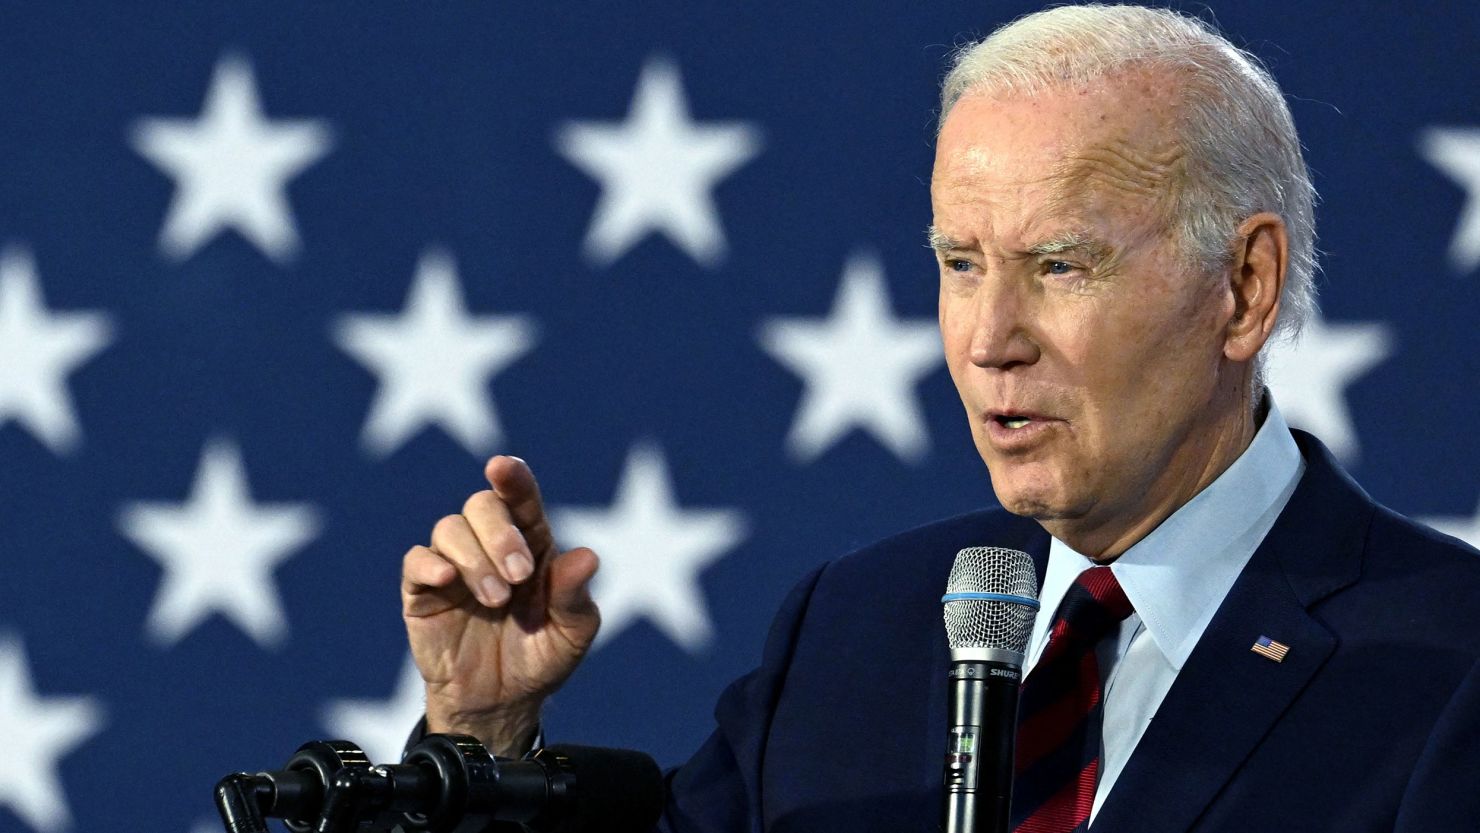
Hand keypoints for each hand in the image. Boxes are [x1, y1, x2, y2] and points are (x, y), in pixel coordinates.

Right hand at [402, 455, 599, 756]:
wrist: (501, 705)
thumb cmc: (541, 659)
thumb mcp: (571, 634)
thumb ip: (575, 596)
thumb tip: (587, 556)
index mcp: (531, 545)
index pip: (521, 499)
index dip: (513, 478)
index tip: (503, 467)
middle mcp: (490, 546)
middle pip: (482, 505)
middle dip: (500, 533)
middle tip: (518, 575)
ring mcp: (454, 566)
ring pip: (450, 529)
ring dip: (474, 559)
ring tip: (496, 600)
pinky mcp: (423, 592)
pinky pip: (416, 560)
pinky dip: (429, 563)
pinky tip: (446, 578)